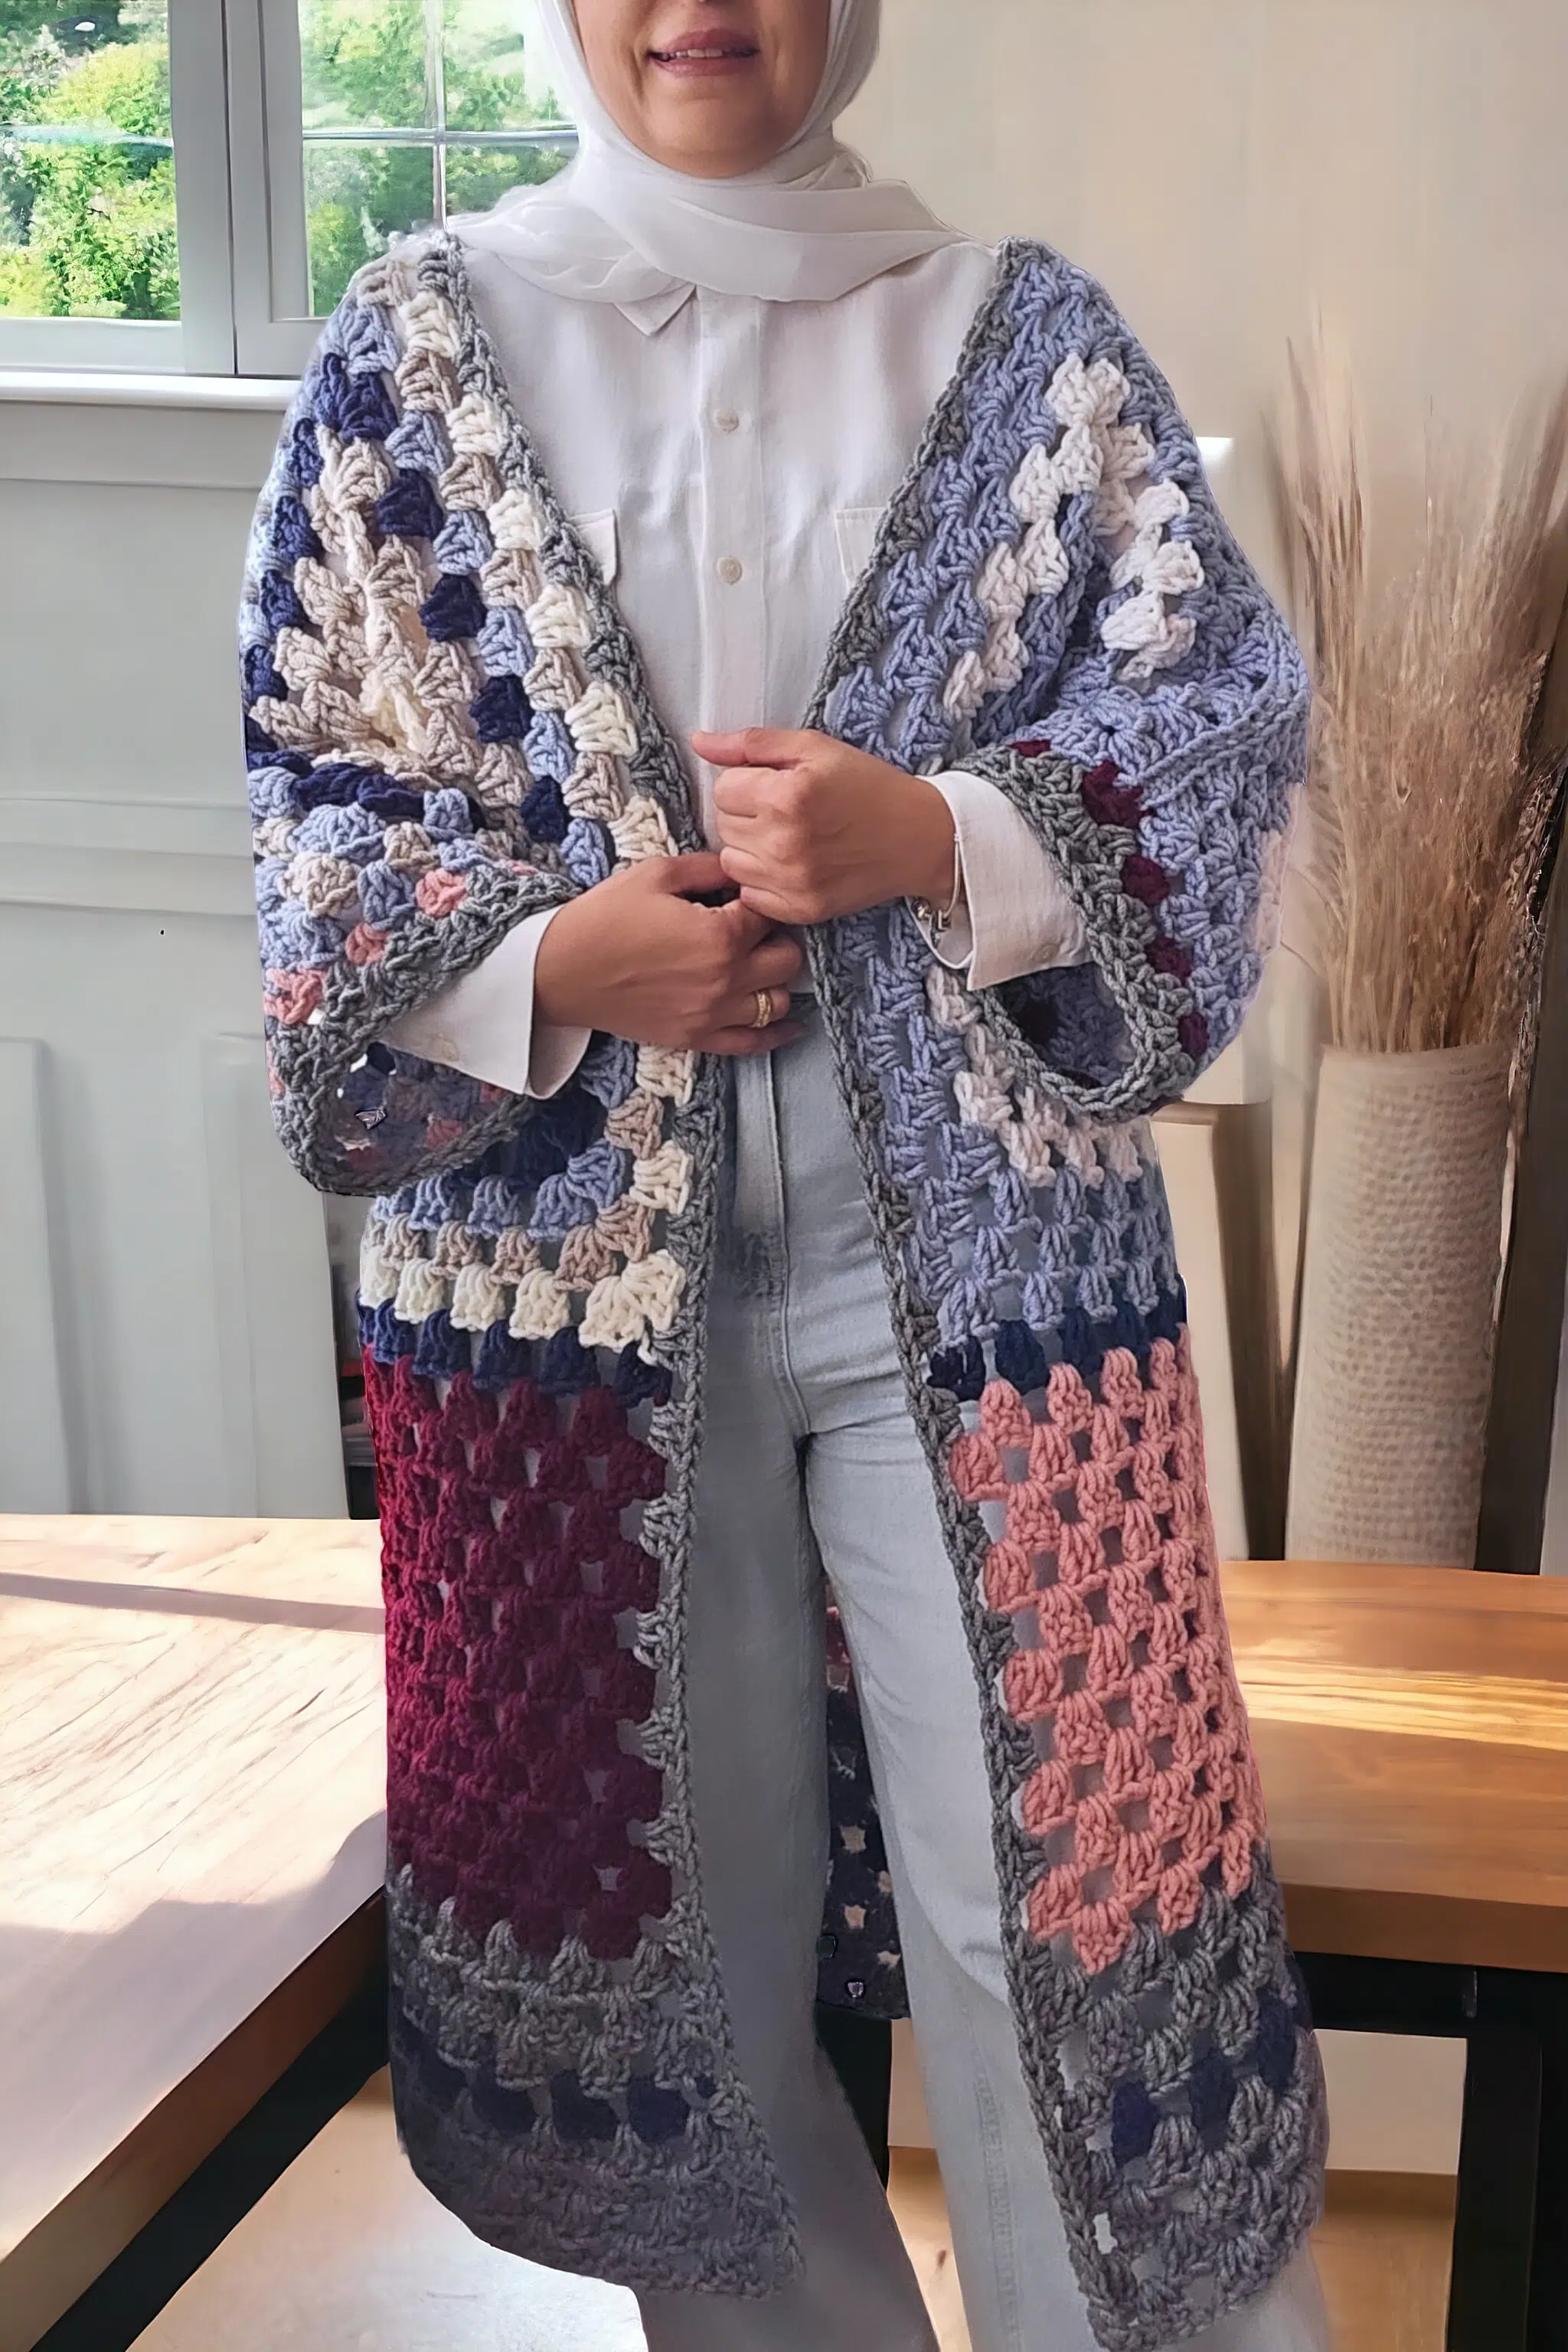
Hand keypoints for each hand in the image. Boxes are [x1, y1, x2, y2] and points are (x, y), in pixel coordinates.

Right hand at [533, 852, 804, 1054]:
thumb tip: (740, 867)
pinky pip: (754, 1043)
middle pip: (788, 960)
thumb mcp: (655, 874)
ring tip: (758, 966)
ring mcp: (714, 1014)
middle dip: (778, 939)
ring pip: (780, 1002)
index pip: (770, 913)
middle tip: (754, 931)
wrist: (561, 972)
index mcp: (721, 935)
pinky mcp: (698, 1038)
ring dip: (777, 981)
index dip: (760, 900)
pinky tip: (790, 1023)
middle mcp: (727, 979)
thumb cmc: (603, 918)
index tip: (744, 898)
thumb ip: (707, 868)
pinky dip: (777, 1033)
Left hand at [692, 727, 956, 925]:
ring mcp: (791, 881)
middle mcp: (783, 842)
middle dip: (746, 813)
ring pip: (731, 861)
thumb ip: (751, 744)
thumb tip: (699, 742)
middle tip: (783, 810)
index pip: (722, 789)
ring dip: (749, 847)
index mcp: (786, 796)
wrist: (916, 838)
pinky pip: (749, 894)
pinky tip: (790, 864)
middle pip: (723, 825)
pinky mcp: (799, 909)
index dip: (745, 783)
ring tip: (785, 837)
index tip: (773, 785)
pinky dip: (762, 879)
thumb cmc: (867, 787)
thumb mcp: (814, 748)